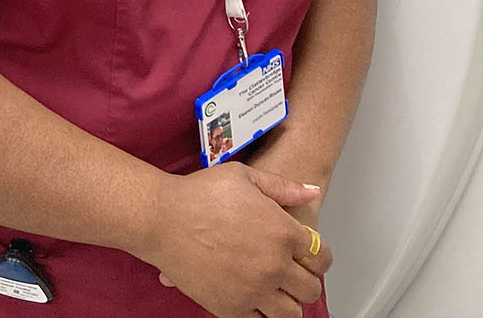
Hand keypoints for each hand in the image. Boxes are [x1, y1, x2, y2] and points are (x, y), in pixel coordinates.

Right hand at [140, 163, 325, 317]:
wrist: (162, 219)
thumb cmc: (199, 195)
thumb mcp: (245, 177)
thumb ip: (283, 188)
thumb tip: (310, 191)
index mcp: (282, 232)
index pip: (321, 258)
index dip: (318, 258)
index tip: (309, 258)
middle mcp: (274, 265)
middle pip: (310, 289)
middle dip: (305, 282)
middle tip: (293, 275)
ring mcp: (254, 290)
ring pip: (291, 314)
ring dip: (288, 303)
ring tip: (275, 291)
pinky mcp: (231, 308)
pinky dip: (261, 314)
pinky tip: (253, 299)